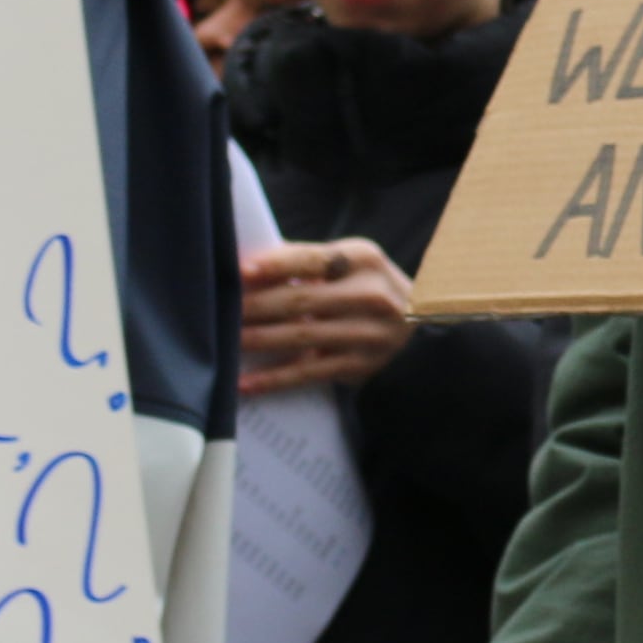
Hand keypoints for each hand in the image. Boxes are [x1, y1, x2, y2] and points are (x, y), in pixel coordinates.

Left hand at [240, 236, 416, 395]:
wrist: (420, 326)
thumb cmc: (368, 288)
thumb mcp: (350, 264)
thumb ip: (307, 261)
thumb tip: (249, 264)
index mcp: (363, 259)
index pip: (313, 260)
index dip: (276, 265)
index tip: (242, 271)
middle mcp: (370, 295)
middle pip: (302, 299)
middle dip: (256, 306)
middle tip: (222, 309)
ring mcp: (367, 333)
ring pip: (302, 337)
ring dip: (259, 340)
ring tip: (227, 341)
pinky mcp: (360, 366)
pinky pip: (308, 373)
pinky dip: (274, 379)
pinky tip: (245, 383)